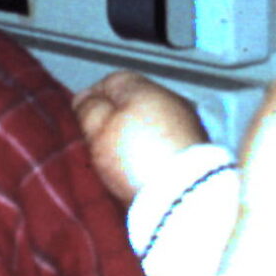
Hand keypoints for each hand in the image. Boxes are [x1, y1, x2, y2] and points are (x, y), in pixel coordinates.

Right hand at [74, 71, 210, 204]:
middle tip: (96, 143)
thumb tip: (85, 98)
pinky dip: (151, 154)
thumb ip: (89, 108)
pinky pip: (164, 145)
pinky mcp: (195, 152)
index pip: (111, 80)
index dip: (91, 98)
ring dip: (134, 137)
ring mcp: (186, 126)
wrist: (181, 194)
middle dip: (114, 120)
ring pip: (150, 124)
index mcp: (145, 89)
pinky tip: (140, 170)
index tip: (80, 118)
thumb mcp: (98, 128)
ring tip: (118, 161)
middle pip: (133, 103)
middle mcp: (170, 101)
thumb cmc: (137, 158)